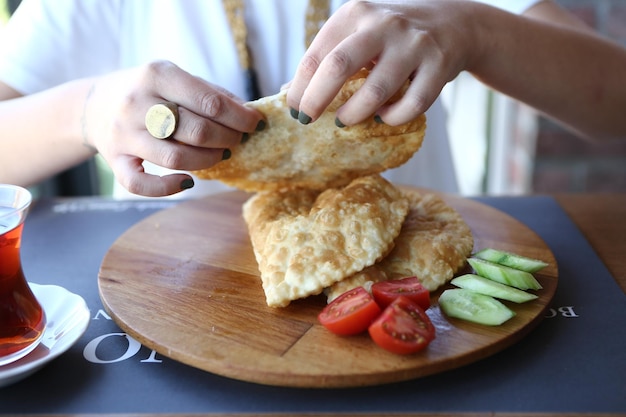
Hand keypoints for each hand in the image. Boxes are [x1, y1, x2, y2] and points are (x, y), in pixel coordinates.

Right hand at [83, 60, 263, 196]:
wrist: (92, 105)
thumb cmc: (146, 92)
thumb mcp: (174, 78)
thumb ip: (211, 93)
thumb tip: (249, 114)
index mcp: (156, 75)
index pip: (209, 102)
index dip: (240, 117)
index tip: (256, 124)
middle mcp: (137, 103)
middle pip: (197, 131)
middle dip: (228, 138)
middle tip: (237, 140)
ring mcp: (124, 134)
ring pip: (176, 157)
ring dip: (209, 160)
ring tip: (220, 154)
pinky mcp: (116, 161)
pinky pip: (141, 184)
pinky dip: (168, 188)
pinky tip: (188, 181)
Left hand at [287, 0, 479, 125]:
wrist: (454, 23)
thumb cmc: (393, 36)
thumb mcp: (360, 33)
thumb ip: (331, 56)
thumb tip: (293, 95)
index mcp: (355, 13)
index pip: (316, 54)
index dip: (300, 87)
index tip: (295, 110)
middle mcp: (383, 24)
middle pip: (338, 66)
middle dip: (316, 99)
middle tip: (307, 120)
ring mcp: (414, 44)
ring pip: (376, 91)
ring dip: (355, 113)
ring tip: (345, 121)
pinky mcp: (439, 66)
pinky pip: (412, 104)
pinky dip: (393, 117)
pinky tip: (384, 116)